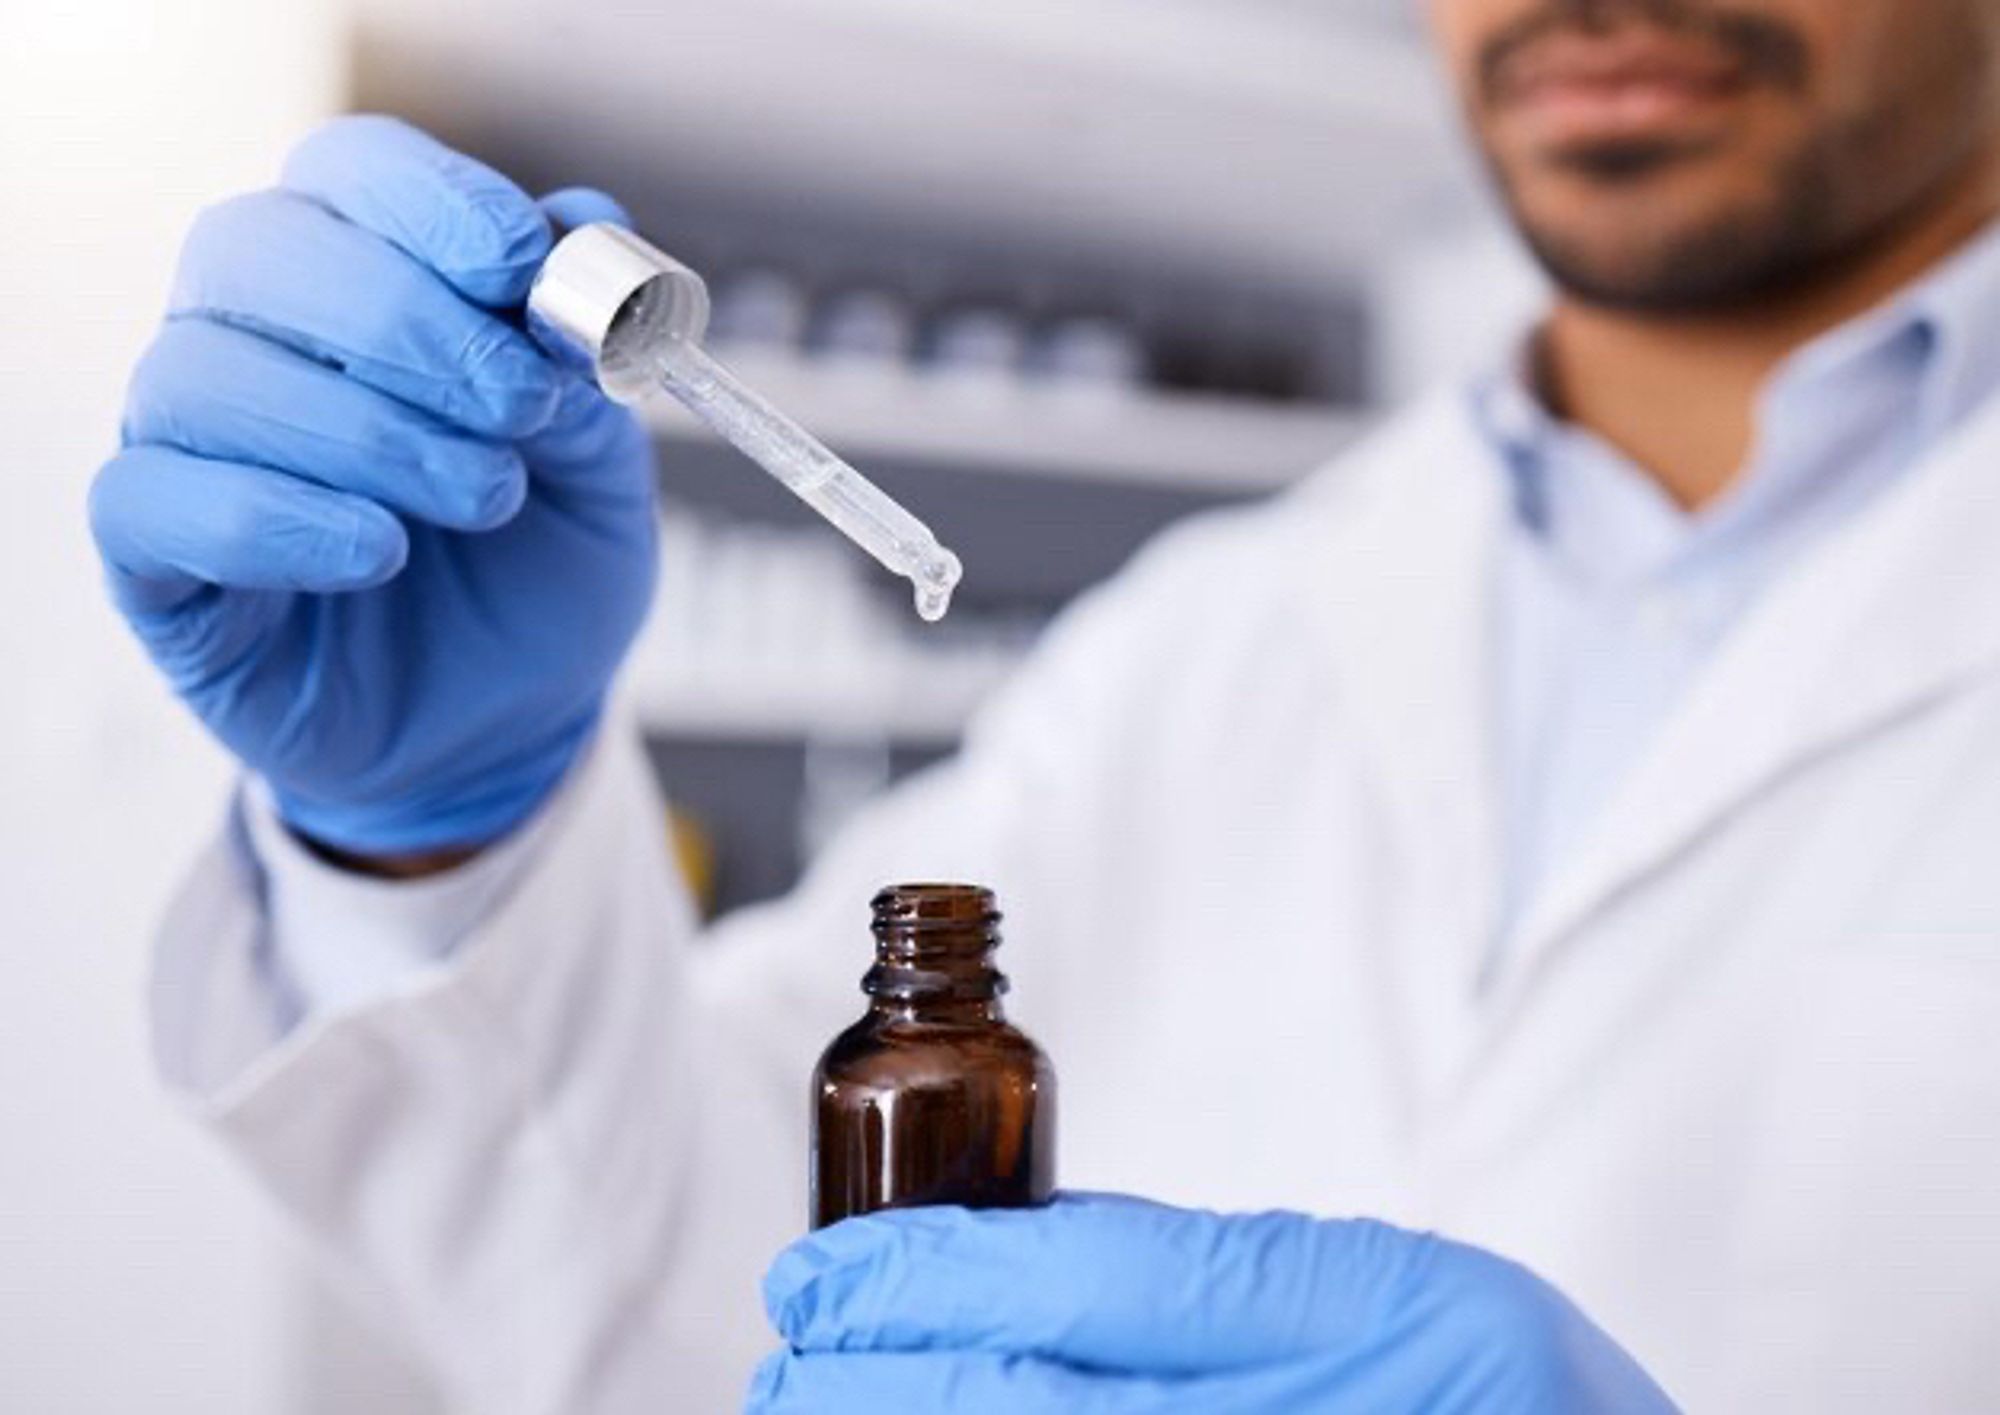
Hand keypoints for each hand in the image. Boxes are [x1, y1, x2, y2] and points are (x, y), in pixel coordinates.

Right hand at [89, 116, 657, 855]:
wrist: (509, 726)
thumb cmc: (539, 576)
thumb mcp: (604, 469)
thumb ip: (587, 356)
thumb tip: (583, 224)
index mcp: (361, 283)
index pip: (348, 174)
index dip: (429, 201)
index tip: (519, 264)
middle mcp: (253, 339)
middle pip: (255, 249)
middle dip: (404, 320)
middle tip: (518, 404)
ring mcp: (191, 446)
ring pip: (202, 373)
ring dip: (364, 430)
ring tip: (484, 497)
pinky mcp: (154, 561)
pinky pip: (150, 500)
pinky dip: (276, 519)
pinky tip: (382, 552)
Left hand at [753, 1193, 1675, 1412]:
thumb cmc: (1517, 1406)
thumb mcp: (1410, 1292)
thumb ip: (1220, 1272)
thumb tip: (1008, 1251)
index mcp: (1396, 1323)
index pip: (1105, 1276)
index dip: (934, 1271)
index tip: (827, 1273)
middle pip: (1036, 1404)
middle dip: (874, 1379)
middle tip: (788, 1355)